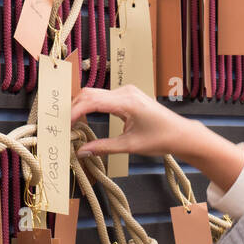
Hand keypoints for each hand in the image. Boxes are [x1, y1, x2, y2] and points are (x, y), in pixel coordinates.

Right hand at [70, 85, 194, 159]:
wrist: (180, 133)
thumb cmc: (160, 139)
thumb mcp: (130, 146)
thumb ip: (104, 147)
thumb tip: (82, 151)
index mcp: (127, 102)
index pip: (92, 100)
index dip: (74, 112)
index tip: (64, 125)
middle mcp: (125, 92)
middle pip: (90, 93)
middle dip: (73, 108)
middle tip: (62, 125)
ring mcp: (127, 91)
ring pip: (95, 94)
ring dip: (81, 107)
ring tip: (71, 124)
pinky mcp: (128, 96)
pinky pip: (104, 97)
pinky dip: (91, 106)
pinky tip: (84, 119)